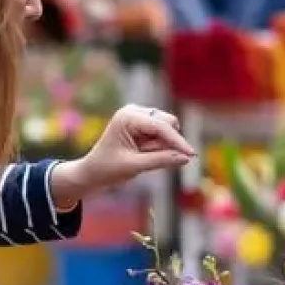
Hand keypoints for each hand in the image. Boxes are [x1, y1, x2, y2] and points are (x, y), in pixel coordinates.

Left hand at [55, 105, 194, 199]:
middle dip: (167, 143)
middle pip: (168, 123)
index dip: (177, 141)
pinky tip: (142, 153)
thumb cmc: (107, 169)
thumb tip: (186, 158)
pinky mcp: (143, 125)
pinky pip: (162, 136)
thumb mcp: (134, 166)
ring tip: (140, 157)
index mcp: (127, 117)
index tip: (191, 155)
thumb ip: (160, 160)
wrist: (92, 173)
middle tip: (148, 159)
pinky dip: (158, 147)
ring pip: (167, 130)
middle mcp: (134, 111)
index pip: (161, 126)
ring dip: (161, 146)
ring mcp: (139, 116)